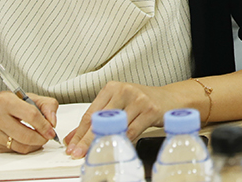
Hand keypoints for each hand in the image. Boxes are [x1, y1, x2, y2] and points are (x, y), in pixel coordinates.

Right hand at [0, 90, 57, 153]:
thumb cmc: (1, 104)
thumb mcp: (24, 96)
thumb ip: (45, 104)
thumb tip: (52, 121)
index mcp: (6, 101)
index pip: (31, 115)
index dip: (44, 125)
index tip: (51, 130)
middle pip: (25, 135)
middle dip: (41, 138)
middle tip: (47, 137)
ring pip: (19, 146)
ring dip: (33, 145)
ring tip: (38, 139)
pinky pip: (11, 151)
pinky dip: (22, 147)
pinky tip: (24, 141)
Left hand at [65, 80, 182, 158]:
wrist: (170, 98)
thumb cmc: (142, 102)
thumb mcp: (117, 105)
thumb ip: (96, 120)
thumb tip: (72, 138)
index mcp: (112, 87)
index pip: (90, 113)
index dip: (79, 132)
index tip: (71, 146)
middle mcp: (124, 90)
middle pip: (100, 119)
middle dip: (86, 139)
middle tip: (77, 153)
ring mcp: (138, 99)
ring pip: (115, 126)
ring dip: (103, 142)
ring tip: (94, 152)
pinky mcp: (150, 110)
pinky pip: (132, 131)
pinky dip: (123, 141)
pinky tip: (116, 147)